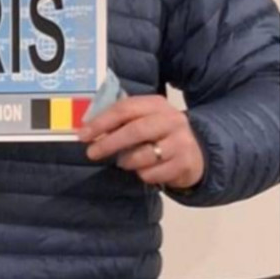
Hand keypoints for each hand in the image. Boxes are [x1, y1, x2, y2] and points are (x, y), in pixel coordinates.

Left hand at [79, 95, 203, 189]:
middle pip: (135, 131)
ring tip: (123, 161)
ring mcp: (182, 142)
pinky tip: (144, 170)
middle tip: (92, 153)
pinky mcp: (186, 164)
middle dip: (109, 143)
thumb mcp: (143, 119)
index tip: (83, 135)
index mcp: (156, 104)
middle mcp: (172, 120)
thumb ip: (120, 120)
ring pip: (145, 155)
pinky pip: (154, 173)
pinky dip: (143, 174)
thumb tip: (87, 130)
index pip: (125, 109)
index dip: (101, 122)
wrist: (196, 151)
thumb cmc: (158, 133)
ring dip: (127, 161)